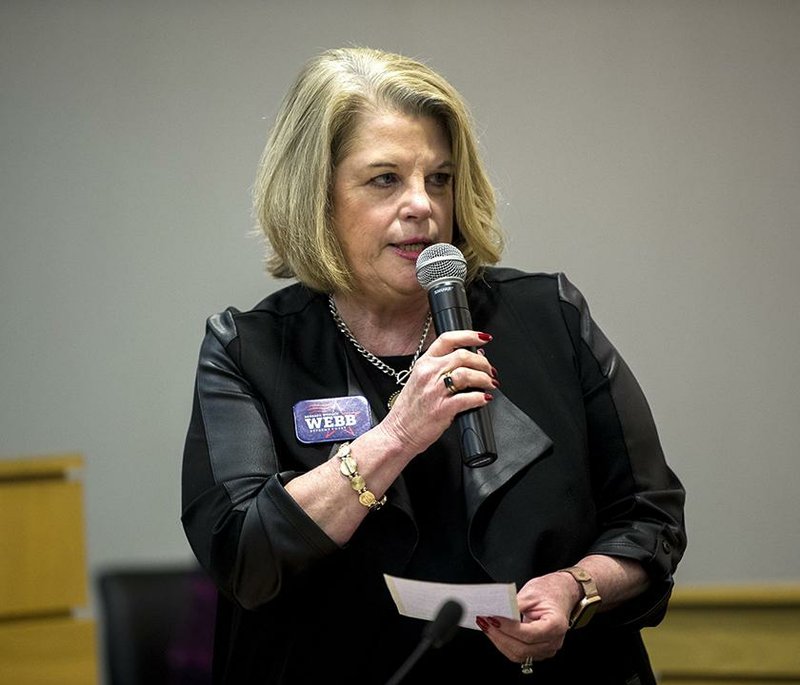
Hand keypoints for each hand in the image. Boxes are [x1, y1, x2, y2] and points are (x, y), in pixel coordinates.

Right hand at [378, 330, 496, 456]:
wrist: (397, 433)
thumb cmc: (409, 410)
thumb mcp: (420, 381)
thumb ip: (443, 369)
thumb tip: (472, 360)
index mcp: (423, 363)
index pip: (447, 339)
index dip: (469, 335)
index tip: (484, 338)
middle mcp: (429, 373)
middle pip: (463, 355)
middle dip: (483, 363)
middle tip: (490, 371)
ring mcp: (435, 391)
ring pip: (467, 374)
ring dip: (484, 379)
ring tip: (490, 385)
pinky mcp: (442, 409)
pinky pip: (468, 398)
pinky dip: (481, 398)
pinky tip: (484, 399)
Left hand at [476, 571, 578, 664]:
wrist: (562, 593)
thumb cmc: (549, 591)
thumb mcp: (531, 593)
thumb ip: (514, 605)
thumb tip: (495, 612)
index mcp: (556, 625)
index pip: (529, 634)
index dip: (508, 628)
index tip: (493, 619)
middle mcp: (554, 641)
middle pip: (522, 648)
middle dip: (500, 636)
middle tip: (484, 622)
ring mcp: (547, 649)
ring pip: (519, 654)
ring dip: (500, 641)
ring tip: (486, 627)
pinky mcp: (539, 650)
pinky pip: (520, 653)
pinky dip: (505, 643)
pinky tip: (495, 632)